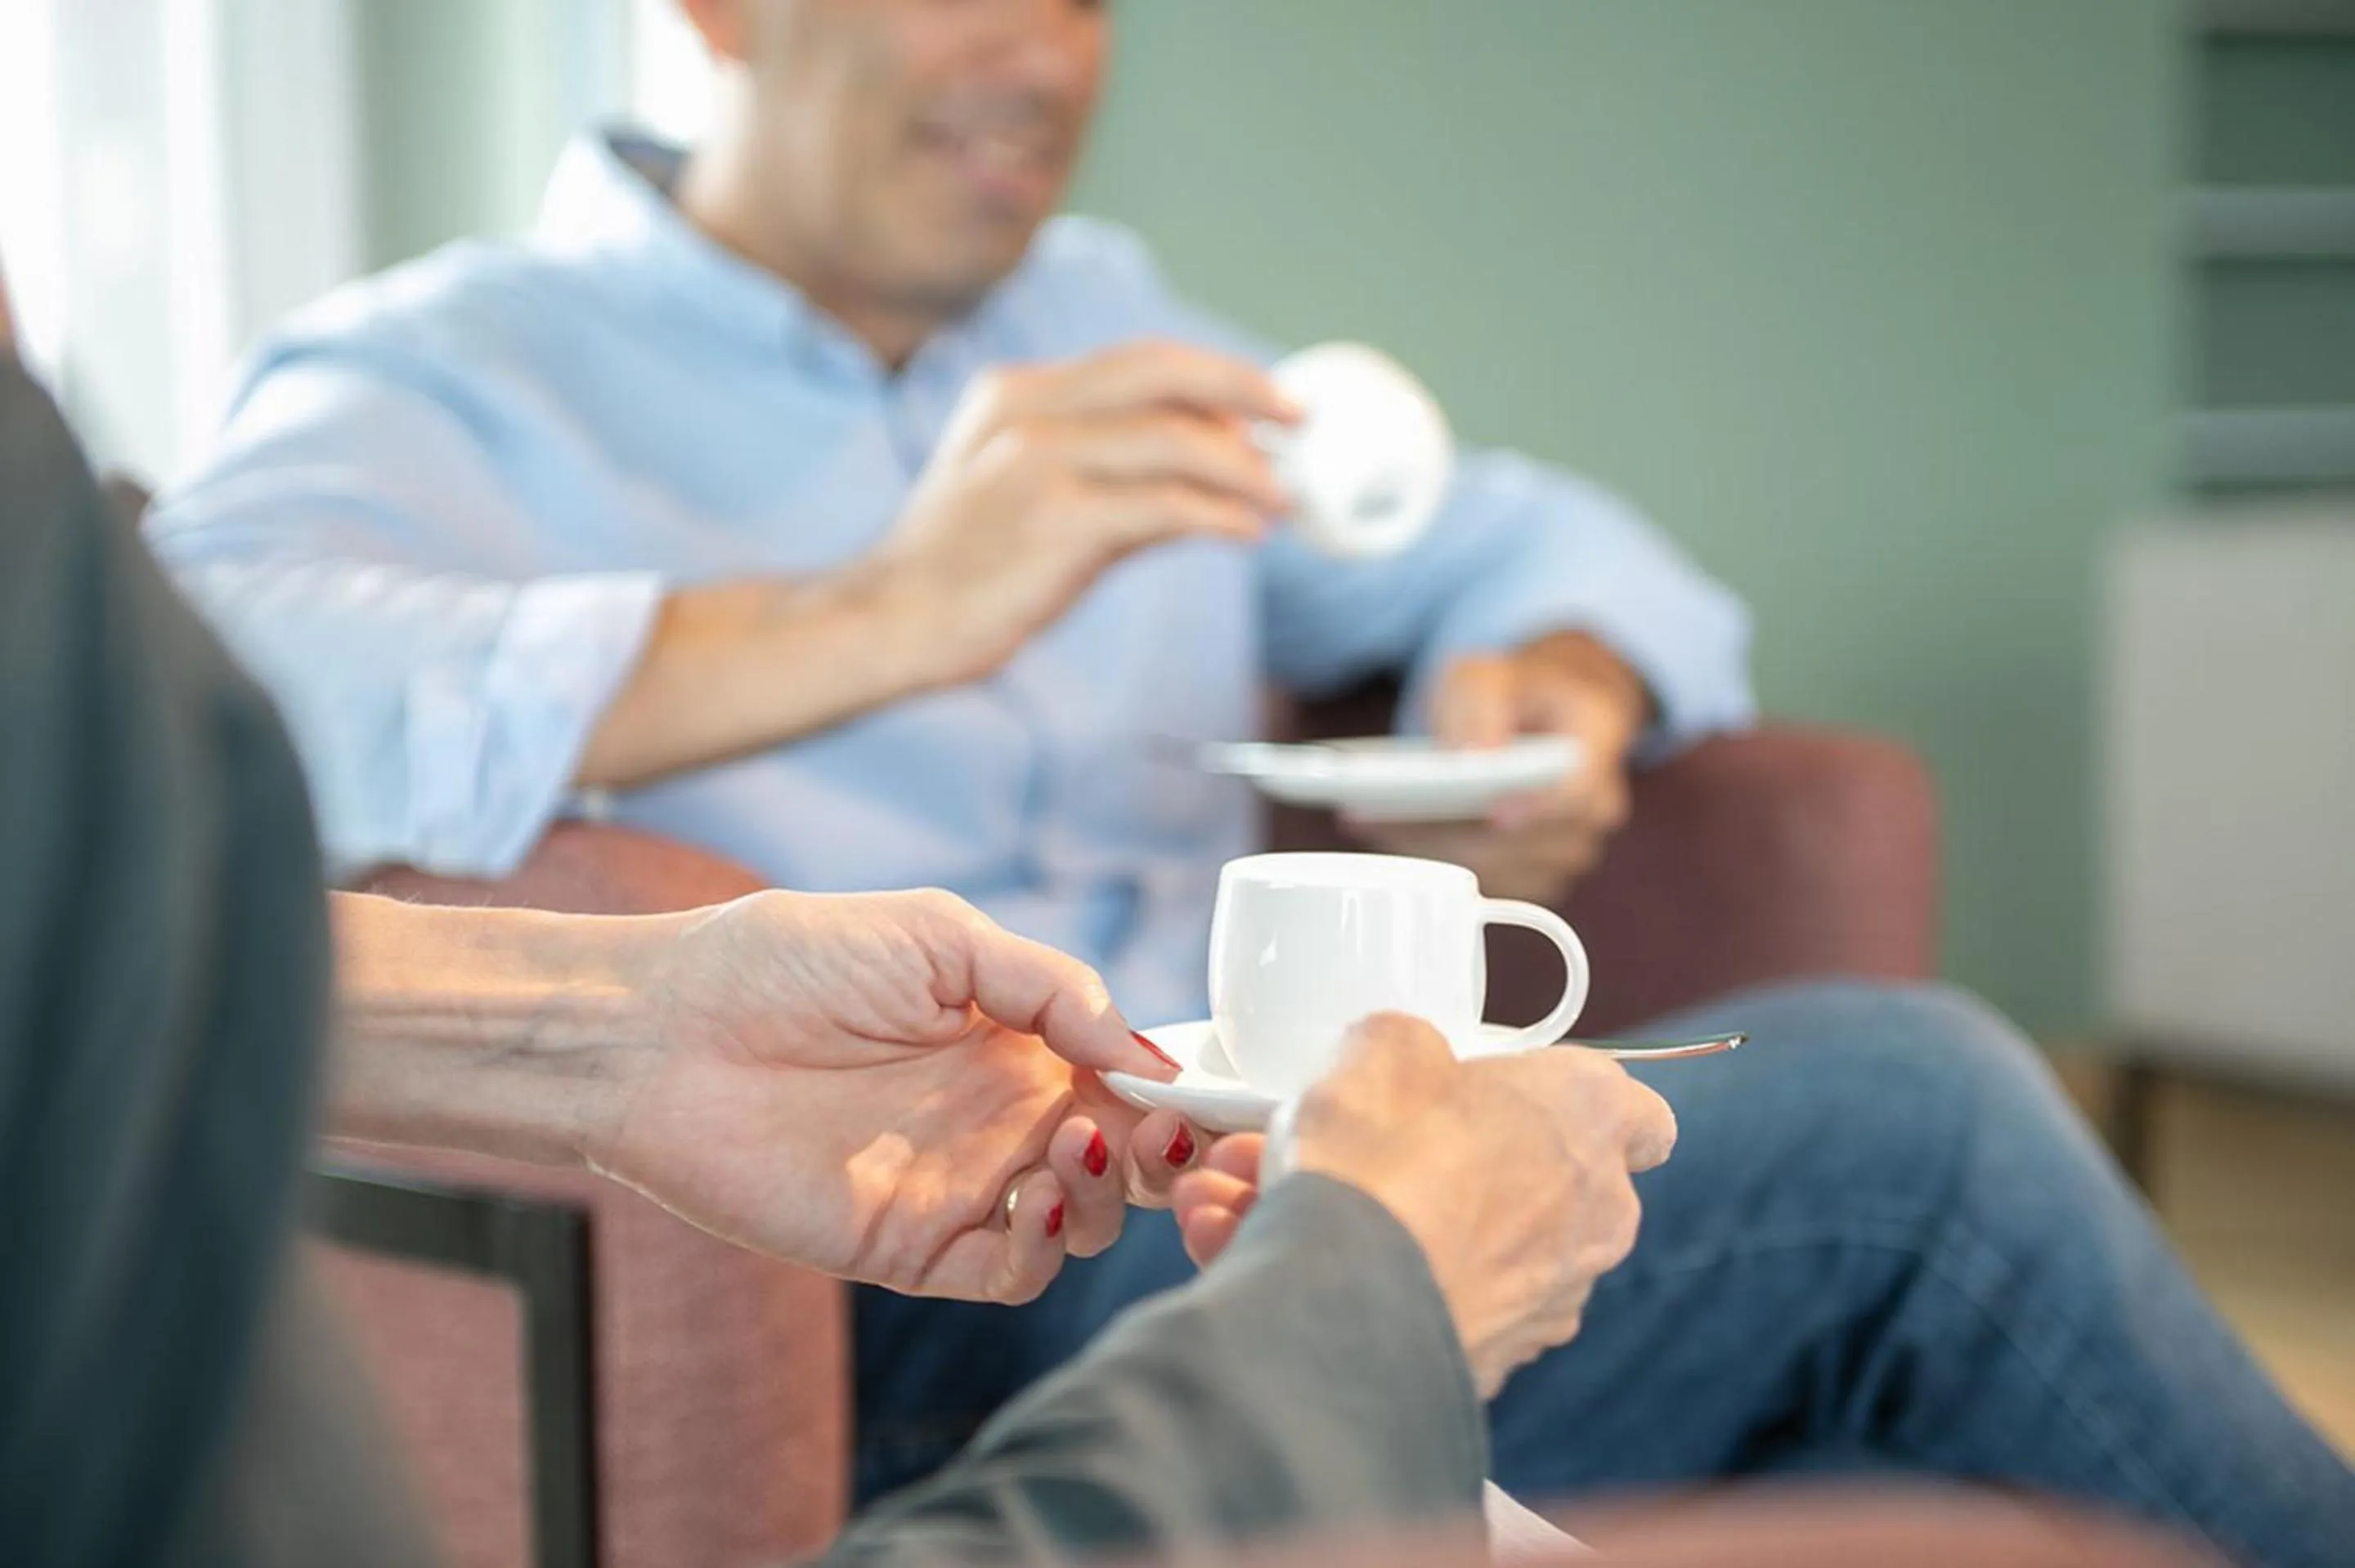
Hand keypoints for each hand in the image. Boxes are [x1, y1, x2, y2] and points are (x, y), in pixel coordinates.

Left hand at [588, 889, 1201, 1303]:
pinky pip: (1004, 1273)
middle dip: (1168, 1157)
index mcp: (1019, 1042)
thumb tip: (1148, 1049)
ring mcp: (959, 1186)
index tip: (1212, 1093)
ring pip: (1080, 1223)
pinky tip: (1034, 1195)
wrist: (662, 1031)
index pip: (1132, 1079)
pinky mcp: (909, 1247)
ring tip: (1080, 1143)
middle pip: (1126, 1162)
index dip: (1181, 1093)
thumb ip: (1051, 986)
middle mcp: (1001, 1118)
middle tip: (1168, 1135)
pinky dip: (1042, 1250)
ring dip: (1107, 1195)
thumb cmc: (786, 960)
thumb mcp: (937, 935)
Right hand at [874, 339, 1298, 685]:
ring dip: (1245, 469)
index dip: (1217, 375)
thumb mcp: (1027, 491)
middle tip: (1301, 422)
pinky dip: (1218, 516)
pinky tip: (1245, 532)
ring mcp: (1036, 462)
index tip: (1271, 401)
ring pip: (1173, 440)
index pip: (1140, 361)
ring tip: (1280, 499)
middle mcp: (1027, 411)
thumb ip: (1112, 470)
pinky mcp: (1053, 521)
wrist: (889, 620)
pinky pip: (1163, 506)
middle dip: (1246, 392)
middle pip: (1163, 374)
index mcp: (1018, 392)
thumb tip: (1214, 472)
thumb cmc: (965, 567)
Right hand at [1171, 1014, 1675, 1394]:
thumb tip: (1400, 1060)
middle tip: (1360, 1142)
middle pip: (1533, 1181)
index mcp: (1589, 1118)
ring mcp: (1549, 1301)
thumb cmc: (1383, 1157)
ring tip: (1268, 1197)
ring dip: (1388, 1221)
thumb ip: (1407, 1044)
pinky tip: (1269, 1253)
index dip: (1579, 1105)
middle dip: (1446, 1162)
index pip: (1641, 1118)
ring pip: (1464, 1245)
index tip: (1520, 1099)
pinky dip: (1366, 1281)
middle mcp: (1592, 1216)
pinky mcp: (1494, 1363)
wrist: (1348, 1303)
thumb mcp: (1382, 1045)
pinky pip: (1425, 1302)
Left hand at [1352, 631, 1650, 900]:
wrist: (1535, 714)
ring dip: (1436, 851)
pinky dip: (1440, 866)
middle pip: (1527, 840)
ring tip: (1373, 824)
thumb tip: (1471, 756)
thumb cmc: (1513, 690)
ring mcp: (1569, 848)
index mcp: (1598, 742)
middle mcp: (1594, 806)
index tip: (1491, 813)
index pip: (1577, 789)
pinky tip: (1393, 839)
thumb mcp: (1488, 672)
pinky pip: (1490, 885)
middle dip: (1452, 832)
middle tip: (1382, 817)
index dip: (1537, 807)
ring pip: (1503, 869)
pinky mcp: (1537, 875)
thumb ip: (1480, 704)